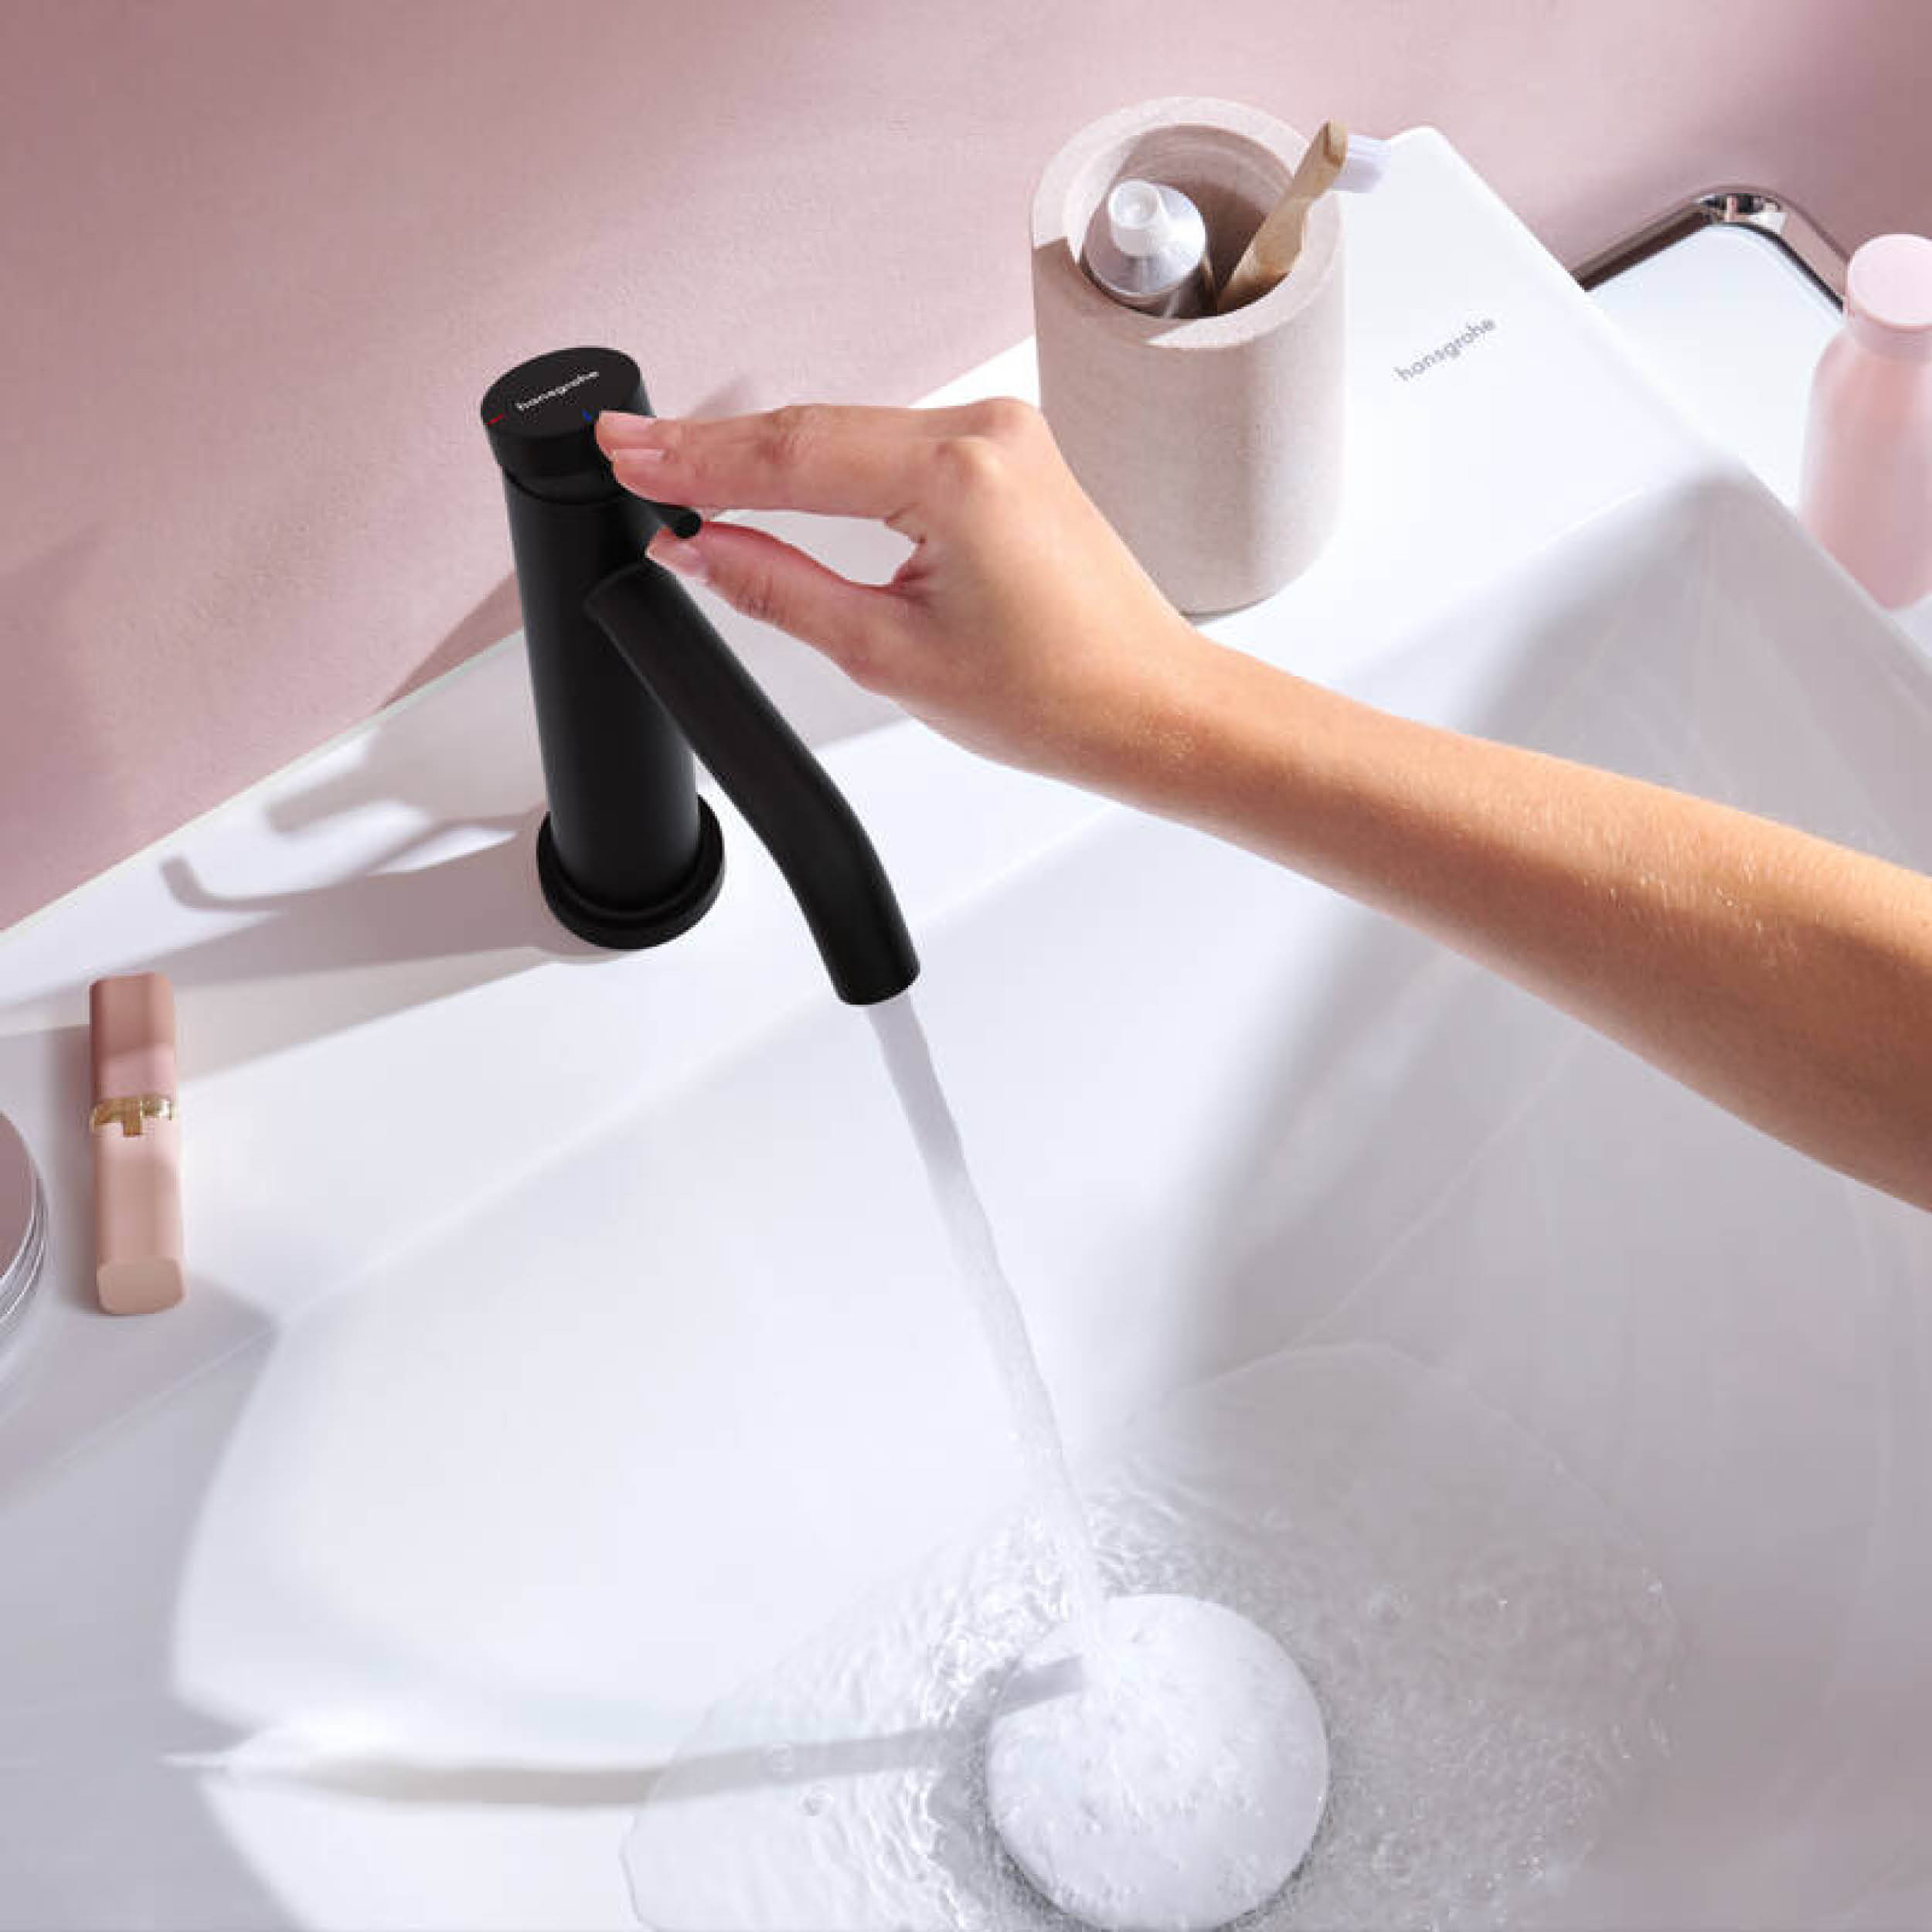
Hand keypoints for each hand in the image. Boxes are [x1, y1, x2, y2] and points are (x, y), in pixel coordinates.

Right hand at [594, 400, 1205, 783]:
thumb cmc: (1057, 697)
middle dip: (716, 446)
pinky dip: (830, 460)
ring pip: (852, 431)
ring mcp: (1003, 435)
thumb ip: (780, 588)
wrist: (1152, 708)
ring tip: (677, 462)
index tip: (624, 454)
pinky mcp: (1008, 455)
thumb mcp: (890, 655)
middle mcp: (986, 432)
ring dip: (768, 452)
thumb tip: (699, 549)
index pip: (791, 455)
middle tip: (625, 449)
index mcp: (959, 474)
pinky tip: (774, 470)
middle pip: (815, 429)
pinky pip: (894, 443)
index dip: (694, 459)